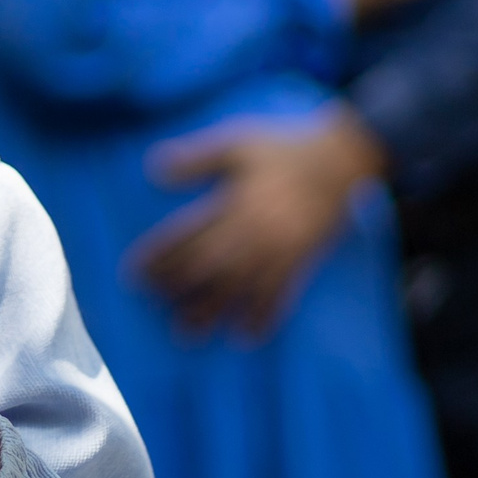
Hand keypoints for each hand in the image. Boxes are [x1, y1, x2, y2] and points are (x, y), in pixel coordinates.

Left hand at [127, 105, 386, 335]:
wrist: (342, 160)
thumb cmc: (284, 149)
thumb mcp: (238, 142)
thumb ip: (197, 157)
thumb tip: (153, 170)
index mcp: (235, 202)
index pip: (188, 236)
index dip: (160, 256)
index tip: (135, 273)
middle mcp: (255, 231)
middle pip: (209, 267)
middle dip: (179, 287)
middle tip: (155, 302)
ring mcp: (280, 249)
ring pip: (240, 287)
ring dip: (212, 310)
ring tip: (187, 331)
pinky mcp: (302, 260)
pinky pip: (280, 295)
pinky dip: (263, 317)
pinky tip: (246, 336)